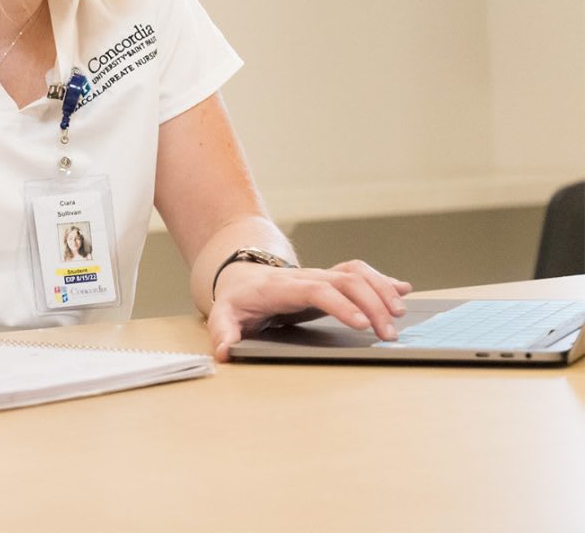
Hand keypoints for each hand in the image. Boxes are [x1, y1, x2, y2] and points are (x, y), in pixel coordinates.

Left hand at [208, 258, 411, 361]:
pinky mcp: (330, 279)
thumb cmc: (237, 300)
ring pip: (357, 273)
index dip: (341, 304)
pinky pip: (360, 273)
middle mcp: (307, 277)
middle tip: (387, 334)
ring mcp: (320, 276)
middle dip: (371, 303)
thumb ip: (223, 331)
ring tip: (399, 315)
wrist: (242, 276)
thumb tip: (225, 351)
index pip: (317, 290)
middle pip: (345, 281)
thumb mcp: (223, 314)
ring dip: (381, 289)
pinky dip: (382, 279)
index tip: (361, 323)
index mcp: (283, 288)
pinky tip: (402, 289)